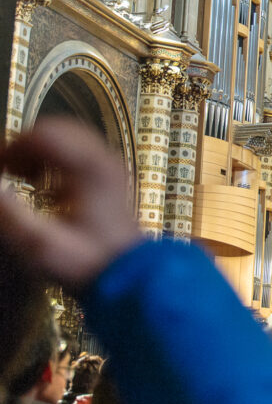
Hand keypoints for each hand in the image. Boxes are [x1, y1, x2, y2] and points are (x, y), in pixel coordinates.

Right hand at [0, 118, 141, 289]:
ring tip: (24, 178)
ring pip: (66, 135)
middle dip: (24, 146)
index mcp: (90, 168)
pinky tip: (44, 184)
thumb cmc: (86, 263)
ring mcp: (110, 163)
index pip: (44, 133)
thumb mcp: (40, 245)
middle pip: (55, 128)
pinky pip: (76, 148)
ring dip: (38, 150)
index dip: (12, 148)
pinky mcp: (109, 173)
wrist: (128, 275)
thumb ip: (9, 214)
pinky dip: (54, 157)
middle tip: (7, 174)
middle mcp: (104, 158)